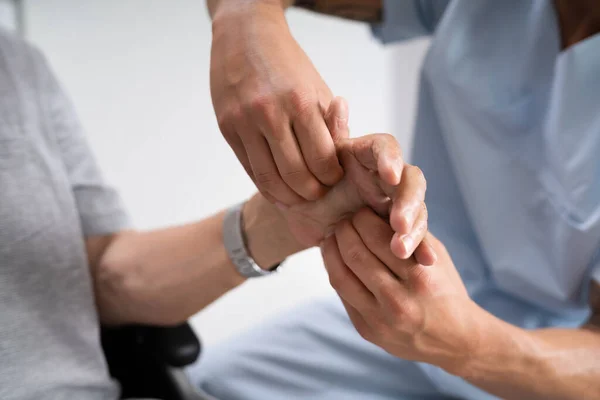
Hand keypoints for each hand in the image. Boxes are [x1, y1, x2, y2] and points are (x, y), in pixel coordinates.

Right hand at [210, 1, 342, 204]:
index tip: (334, 179)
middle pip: (296, 174)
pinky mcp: (228, 127)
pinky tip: (278, 190)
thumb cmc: (288, 65)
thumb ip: (329, 125)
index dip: (331, 178)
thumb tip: (339, 162)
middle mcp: (271, 112)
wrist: (245, 37)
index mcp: (301, 101)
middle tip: (318, 194)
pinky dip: (266, 186)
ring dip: (288, 196)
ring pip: (270, 178)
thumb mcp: (317, 87)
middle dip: (312, 193)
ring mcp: (245, 121)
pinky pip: (249, 168)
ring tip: (299, 197)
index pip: (322, 159)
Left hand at [282, 97, 435, 264]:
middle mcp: (386, 177)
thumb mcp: (308, 164)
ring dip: (415, 229)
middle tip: (398, 224)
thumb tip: (339, 102)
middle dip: (409, 202)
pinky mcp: (398, 229)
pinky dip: (421, 248)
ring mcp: (394, 204)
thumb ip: (327, 136)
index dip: (391, 160)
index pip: (386, 148)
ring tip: (401, 251)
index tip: (390, 175)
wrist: (301, 220)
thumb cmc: (305, 186)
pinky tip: (425, 262)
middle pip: (411, 181)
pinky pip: (413, 237)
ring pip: (417, 211)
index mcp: (365, 155)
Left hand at [321, 208, 482, 371]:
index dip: (363, 219)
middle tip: (343, 221)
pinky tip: (335, 259)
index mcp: (420, 279)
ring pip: (341, 276)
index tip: (361, 211)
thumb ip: (409, 235)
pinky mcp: (367, 331)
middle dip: (344, 231)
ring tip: (332, 236)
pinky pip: (342, 295)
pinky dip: (335, 272)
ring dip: (331, 250)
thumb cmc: (446, 290)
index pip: (378, 238)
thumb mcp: (436, 256)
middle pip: (355, 255)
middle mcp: (398, 302)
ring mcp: (380, 320)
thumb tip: (377, 208)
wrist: (455, 340)